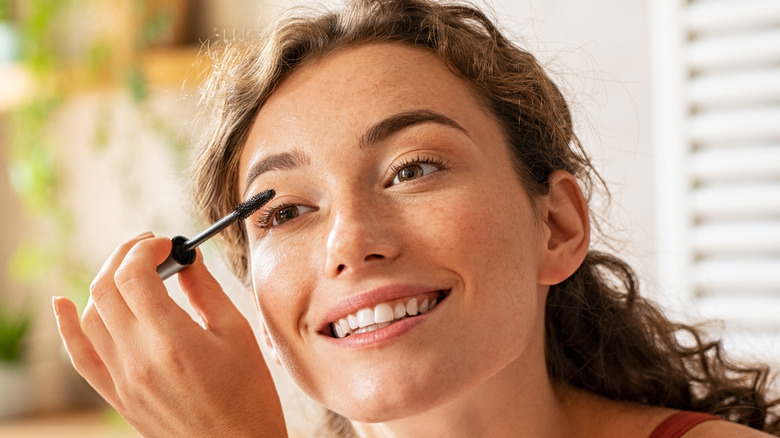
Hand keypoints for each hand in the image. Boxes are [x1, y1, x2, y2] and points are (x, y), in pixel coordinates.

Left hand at [53, 233, 286, 436]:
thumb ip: (206, 291)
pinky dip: (67, 327)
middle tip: (149, 247)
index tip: (166, 242)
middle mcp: (138, 359)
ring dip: (106, 282)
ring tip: (131, 271)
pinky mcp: (118, 396)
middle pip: (106, 289)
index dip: (146, 249)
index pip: (135, 276)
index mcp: (173, 340)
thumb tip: (187, 259)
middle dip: (125, 256)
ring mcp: (122, 380)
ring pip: (91, 315)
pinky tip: (61, 303)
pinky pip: (80, 357)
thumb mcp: (238, 334)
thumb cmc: (248, 394)